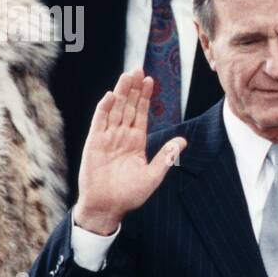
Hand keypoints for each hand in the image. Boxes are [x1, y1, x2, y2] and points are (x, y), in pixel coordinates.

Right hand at [73, 69, 186, 235]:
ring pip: (115, 110)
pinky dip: (104, 109)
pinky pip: (99, 123)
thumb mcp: (153, 176)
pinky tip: (110, 96)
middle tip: (138, 69)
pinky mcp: (94, 144)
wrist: (107, 207)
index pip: (141, 114)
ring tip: (127, 75)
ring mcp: (107, 138)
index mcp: (136, 142)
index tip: (150, 80)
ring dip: (120, 93)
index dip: (145, 97)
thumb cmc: (130, 195)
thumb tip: (183, 141)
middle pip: (128, 107)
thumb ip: (166, 157)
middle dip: (133, 88)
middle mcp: (121, 136)